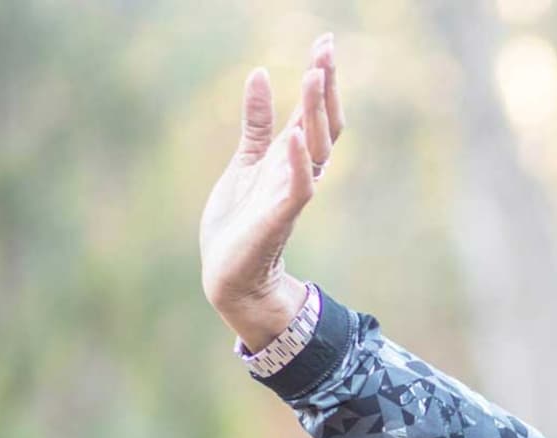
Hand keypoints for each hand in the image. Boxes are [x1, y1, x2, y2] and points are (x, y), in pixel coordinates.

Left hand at [199, 33, 345, 348]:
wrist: (230, 276)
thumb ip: (258, 123)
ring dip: (316, 113)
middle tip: (326, 48)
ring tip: (314, 76)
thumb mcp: (246, 161)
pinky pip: (297, 188)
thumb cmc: (239, 223)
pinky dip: (298, 162)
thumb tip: (261, 74)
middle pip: (323, 124)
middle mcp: (298, 173)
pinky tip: (295, 135)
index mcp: (290, 159)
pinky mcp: (278, 218)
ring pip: (316, 149)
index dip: (322, 79)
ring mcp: (291, 195)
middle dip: (325, 87)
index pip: (314, 113)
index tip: (325, 42)